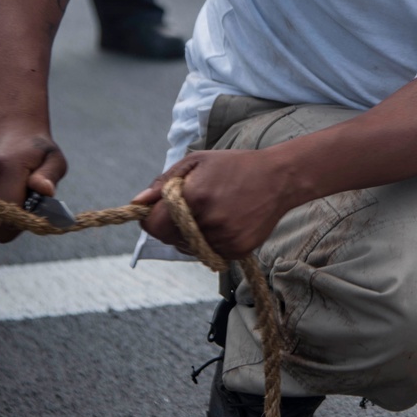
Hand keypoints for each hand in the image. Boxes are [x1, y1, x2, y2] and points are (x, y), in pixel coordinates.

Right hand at [0, 122, 66, 242]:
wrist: (9, 130)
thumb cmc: (35, 149)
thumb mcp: (54, 159)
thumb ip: (50, 176)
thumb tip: (45, 190)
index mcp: (6, 166)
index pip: (8, 211)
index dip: (22, 221)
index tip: (31, 214)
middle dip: (11, 223)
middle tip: (23, 205)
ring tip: (10, 197)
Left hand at [133, 149, 291, 261]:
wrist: (279, 178)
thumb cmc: (235, 166)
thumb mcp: (197, 162)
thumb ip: (164, 182)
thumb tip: (137, 203)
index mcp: (195, 196)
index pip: (155, 225)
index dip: (152, 219)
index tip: (159, 212)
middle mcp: (210, 221)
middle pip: (170, 239)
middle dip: (172, 226)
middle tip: (190, 208)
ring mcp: (225, 239)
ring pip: (189, 249)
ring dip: (191, 236)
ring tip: (211, 213)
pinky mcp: (238, 250)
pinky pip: (210, 254)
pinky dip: (210, 242)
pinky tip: (225, 222)